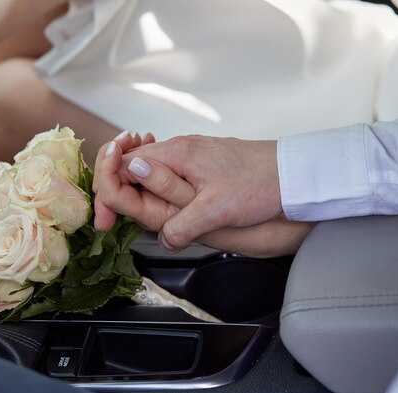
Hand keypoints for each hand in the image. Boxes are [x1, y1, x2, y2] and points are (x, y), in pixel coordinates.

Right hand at [98, 135, 282, 251]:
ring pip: (146, 170)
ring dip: (131, 190)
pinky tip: (155, 203)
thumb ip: (182, 223)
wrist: (293, 174)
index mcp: (178, 154)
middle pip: (129, 165)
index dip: (107, 192)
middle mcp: (180, 149)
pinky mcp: (200, 164)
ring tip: (123, 213)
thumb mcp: (218, 209)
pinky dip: (151, 188)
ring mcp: (189, 155)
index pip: (123, 165)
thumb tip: (162, 238)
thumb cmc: (261, 183)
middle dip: (113, 191)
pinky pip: (164, 173)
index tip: (104, 220)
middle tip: (108, 220)